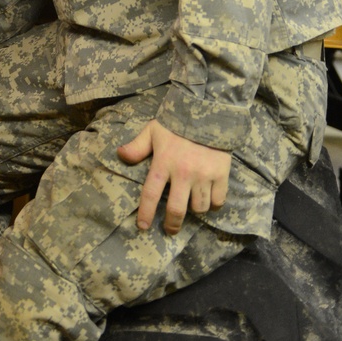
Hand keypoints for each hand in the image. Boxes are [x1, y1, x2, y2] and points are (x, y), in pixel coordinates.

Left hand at [117, 119, 230, 234]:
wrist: (207, 110)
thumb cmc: (176, 123)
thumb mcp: (152, 131)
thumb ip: (137, 146)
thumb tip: (120, 155)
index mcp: (163, 163)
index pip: (151, 194)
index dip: (146, 213)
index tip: (143, 227)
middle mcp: (183, 173)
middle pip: (177, 209)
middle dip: (172, 224)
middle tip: (170, 230)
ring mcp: (203, 175)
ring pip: (199, 207)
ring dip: (194, 211)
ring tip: (190, 207)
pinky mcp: (221, 175)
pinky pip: (218, 201)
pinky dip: (213, 204)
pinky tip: (208, 200)